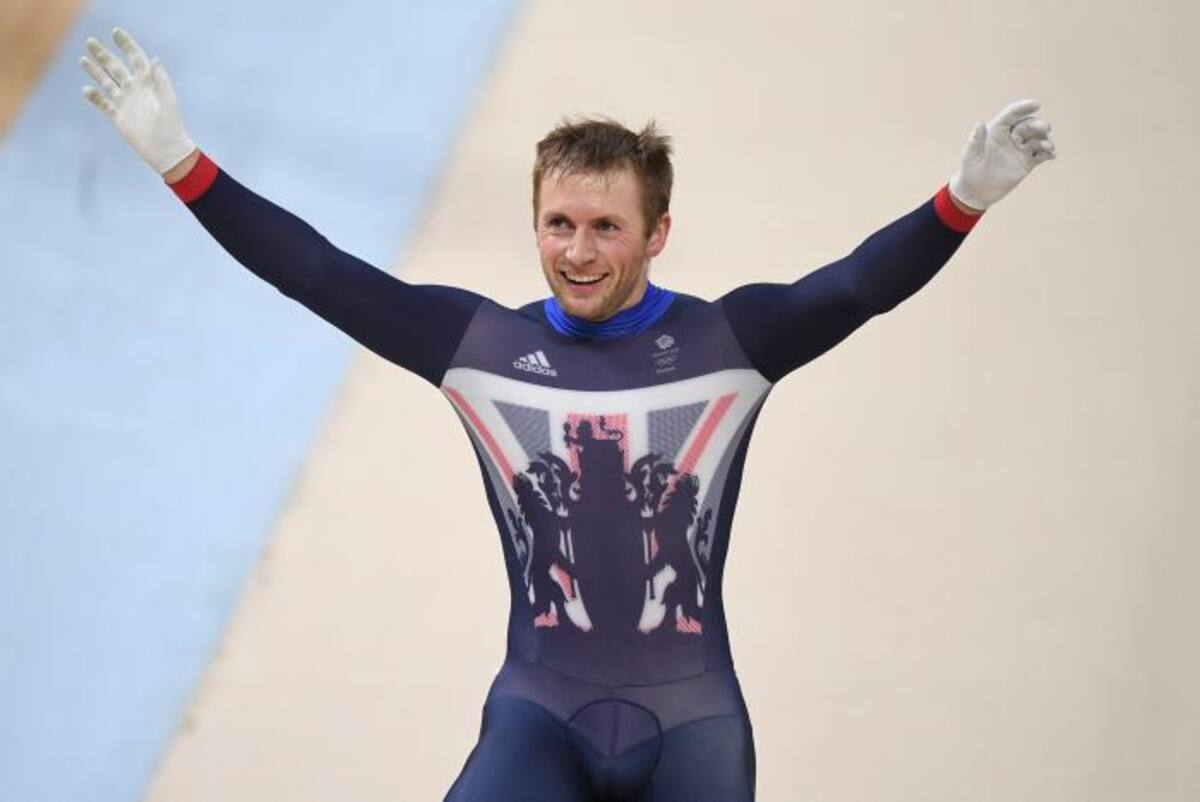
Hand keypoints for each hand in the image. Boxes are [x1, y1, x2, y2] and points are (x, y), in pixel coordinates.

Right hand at [80, 27, 195, 174]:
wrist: (167, 150)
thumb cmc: (172, 125)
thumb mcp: (168, 101)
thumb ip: (161, 80)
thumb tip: (154, 59)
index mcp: (148, 83)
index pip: (135, 58)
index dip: (127, 44)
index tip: (116, 32)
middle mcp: (134, 89)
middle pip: (115, 67)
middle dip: (103, 54)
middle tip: (90, 41)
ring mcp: (125, 102)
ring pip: (106, 82)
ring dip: (94, 71)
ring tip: (83, 59)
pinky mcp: (118, 116)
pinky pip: (103, 104)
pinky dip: (94, 97)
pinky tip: (86, 90)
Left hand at [949, 99, 1055, 210]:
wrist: (976, 192)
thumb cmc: (970, 171)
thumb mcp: (970, 156)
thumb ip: (975, 140)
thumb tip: (979, 123)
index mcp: (996, 131)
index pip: (1011, 115)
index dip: (1023, 108)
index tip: (1036, 104)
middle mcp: (1011, 137)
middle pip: (1028, 125)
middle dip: (1038, 125)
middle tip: (1044, 128)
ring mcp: (1020, 149)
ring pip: (1037, 139)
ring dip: (1045, 139)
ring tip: (1047, 146)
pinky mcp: (1027, 162)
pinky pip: (1041, 154)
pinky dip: (1047, 153)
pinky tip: (1051, 155)